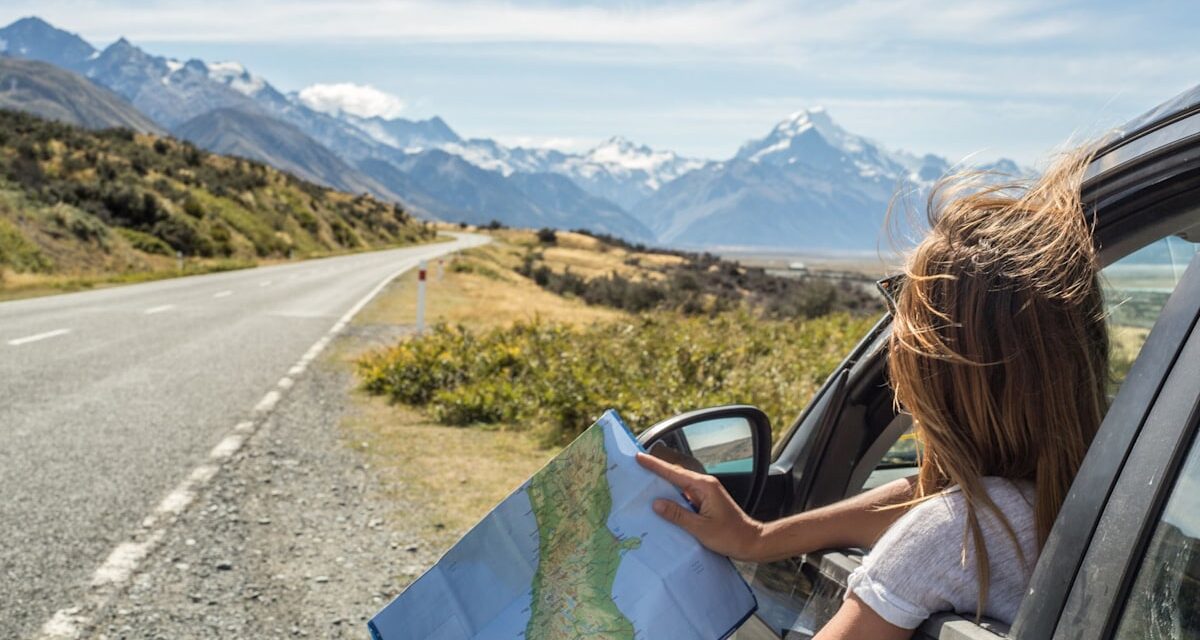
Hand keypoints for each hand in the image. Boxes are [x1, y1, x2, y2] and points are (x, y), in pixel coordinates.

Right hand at [636, 452, 764, 560]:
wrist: (751, 542)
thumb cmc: (730, 536)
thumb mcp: (700, 528)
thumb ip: (677, 515)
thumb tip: (656, 504)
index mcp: (704, 487)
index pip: (674, 473)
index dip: (655, 465)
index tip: (639, 457)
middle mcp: (704, 485)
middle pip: (675, 475)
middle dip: (656, 470)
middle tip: (636, 466)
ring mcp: (705, 493)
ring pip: (679, 485)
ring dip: (662, 484)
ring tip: (642, 482)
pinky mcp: (705, 502)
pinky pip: (684, 495)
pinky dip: (671, 496)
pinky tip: (661, 502)